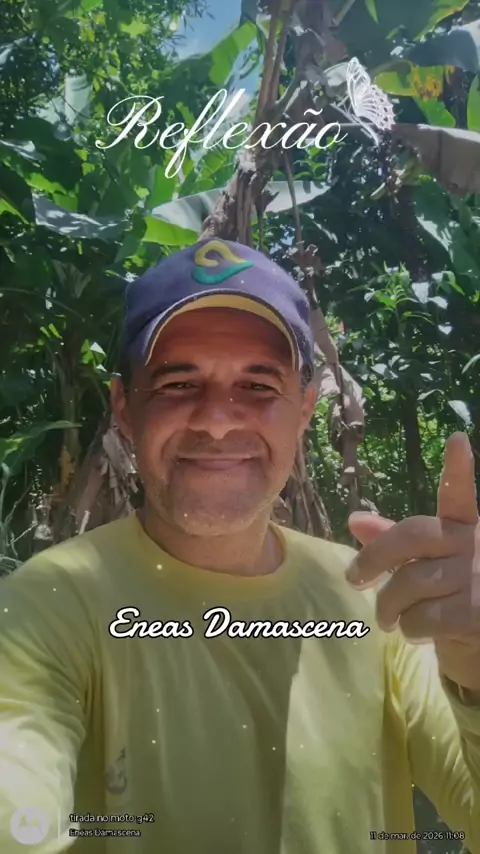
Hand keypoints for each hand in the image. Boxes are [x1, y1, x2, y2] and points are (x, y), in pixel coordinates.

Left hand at [345, 432, 479, 690]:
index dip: (459, 470)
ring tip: (388, 618)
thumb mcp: (424, 564)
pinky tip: (419, 632)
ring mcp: (479, 579)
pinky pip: (420, 617)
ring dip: (388, 607)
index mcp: (464, 527)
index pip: (460, 495)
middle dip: (373, 559)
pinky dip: (409, 629)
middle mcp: (475, 546)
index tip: (458, 439)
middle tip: (353, 579)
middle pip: (410, 538)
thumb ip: (393, 541)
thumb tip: (355, 520)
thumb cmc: (449, 595)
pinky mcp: (477, 612)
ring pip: (408, 585)